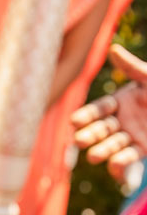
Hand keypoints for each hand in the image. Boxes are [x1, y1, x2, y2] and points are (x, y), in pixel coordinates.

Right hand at [71, 45, 146, 177]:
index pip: (99, 109)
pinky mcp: (142, 149)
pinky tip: (115, 165)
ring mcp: (131, 136)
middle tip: (79, 141)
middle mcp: (122, 120)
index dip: (86, 115)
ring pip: (113, 144)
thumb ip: (132, 68)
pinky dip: (121, 162)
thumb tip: (113, 49)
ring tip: (94, 157)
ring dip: (103, 150)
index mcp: (121, 101)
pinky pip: (130, 157)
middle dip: (90, 135)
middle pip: (102, 128)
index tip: (74, 121)